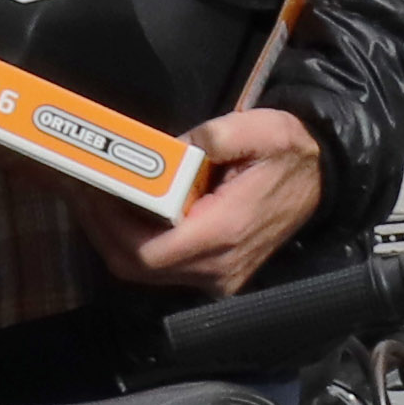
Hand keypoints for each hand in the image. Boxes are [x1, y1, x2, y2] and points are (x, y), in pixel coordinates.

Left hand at [74, 108, 324, 295]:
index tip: (87, 188)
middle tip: (78, 187)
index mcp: (225, 233)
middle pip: (136, 266)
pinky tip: (121, 206)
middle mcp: (220, 266)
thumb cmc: (288, 153)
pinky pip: (161, 265)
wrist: (324, 176)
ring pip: (144, 270)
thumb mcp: (261, 130)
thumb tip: (174, 145)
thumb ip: (217, 136)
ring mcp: (219, 274)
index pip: (148, 252)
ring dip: (111, 234)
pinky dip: (132, 240)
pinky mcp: (217, 271)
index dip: (107, 225)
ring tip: (92, 192)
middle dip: (99, 228)